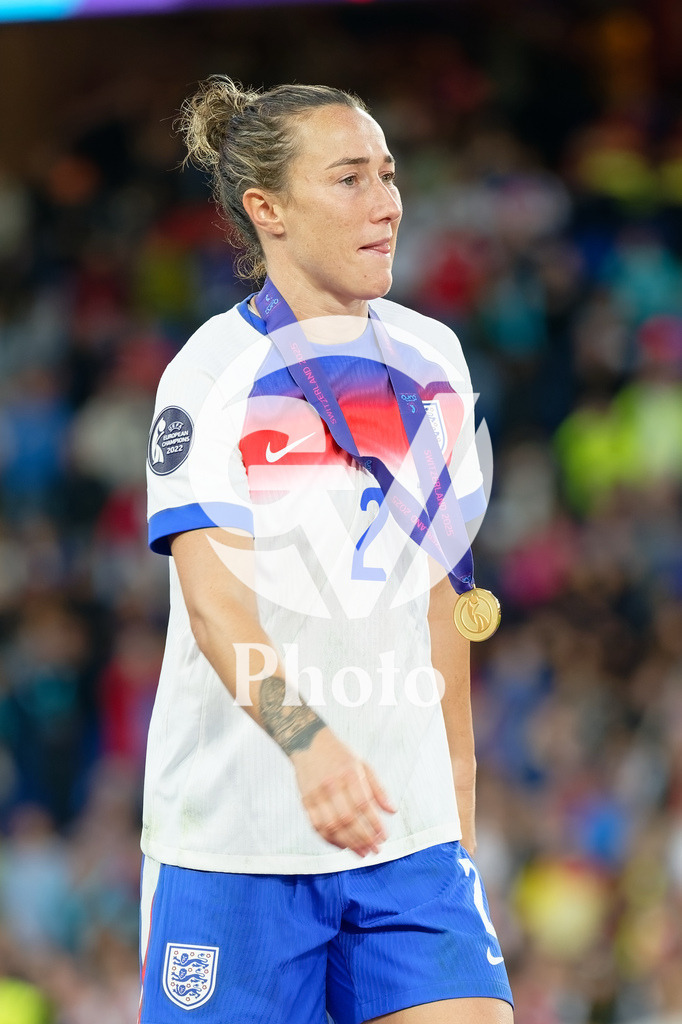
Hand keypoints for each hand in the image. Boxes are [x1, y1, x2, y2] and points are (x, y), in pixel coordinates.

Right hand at [290, 728, 395, 856]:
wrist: (307, 742)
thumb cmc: (339, 756)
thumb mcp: (362, 765)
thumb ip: (378, 788)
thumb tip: (392, 811)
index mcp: (349, 773)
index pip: (363, 804)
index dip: (374, 823)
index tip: (384, 837)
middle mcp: (331, 784)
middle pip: (348, 818)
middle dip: (364, 838)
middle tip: (376, 850)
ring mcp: (316, 794)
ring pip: (332, 826)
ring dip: (349, 844)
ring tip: (362, 853)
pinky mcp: (305, 801)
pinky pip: (317, 826)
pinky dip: (330, 840)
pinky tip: (343, 846)